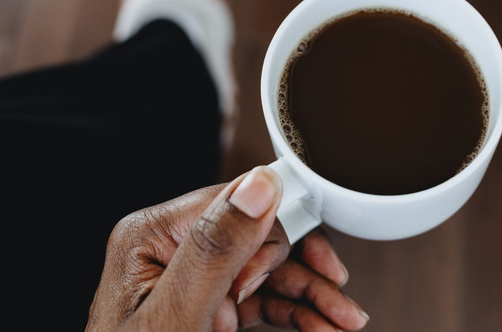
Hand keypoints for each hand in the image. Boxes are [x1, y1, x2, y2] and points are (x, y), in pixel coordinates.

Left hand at [87, 166, 368, 330]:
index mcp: (154, 236)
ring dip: (313, 294)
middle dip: (304, 270)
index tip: (324, 261)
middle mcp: (175, 249)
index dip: (284, 230)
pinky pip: (264, 297)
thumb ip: (216, 248)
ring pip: (271, 270)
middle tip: (333, 301)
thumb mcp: (177, 314)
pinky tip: (325, 327)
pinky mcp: (212, 305)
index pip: (237, 203)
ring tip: (347, 321)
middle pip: (263, 236)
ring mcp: (196, 278)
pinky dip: (297, 313)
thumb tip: (259, 185)